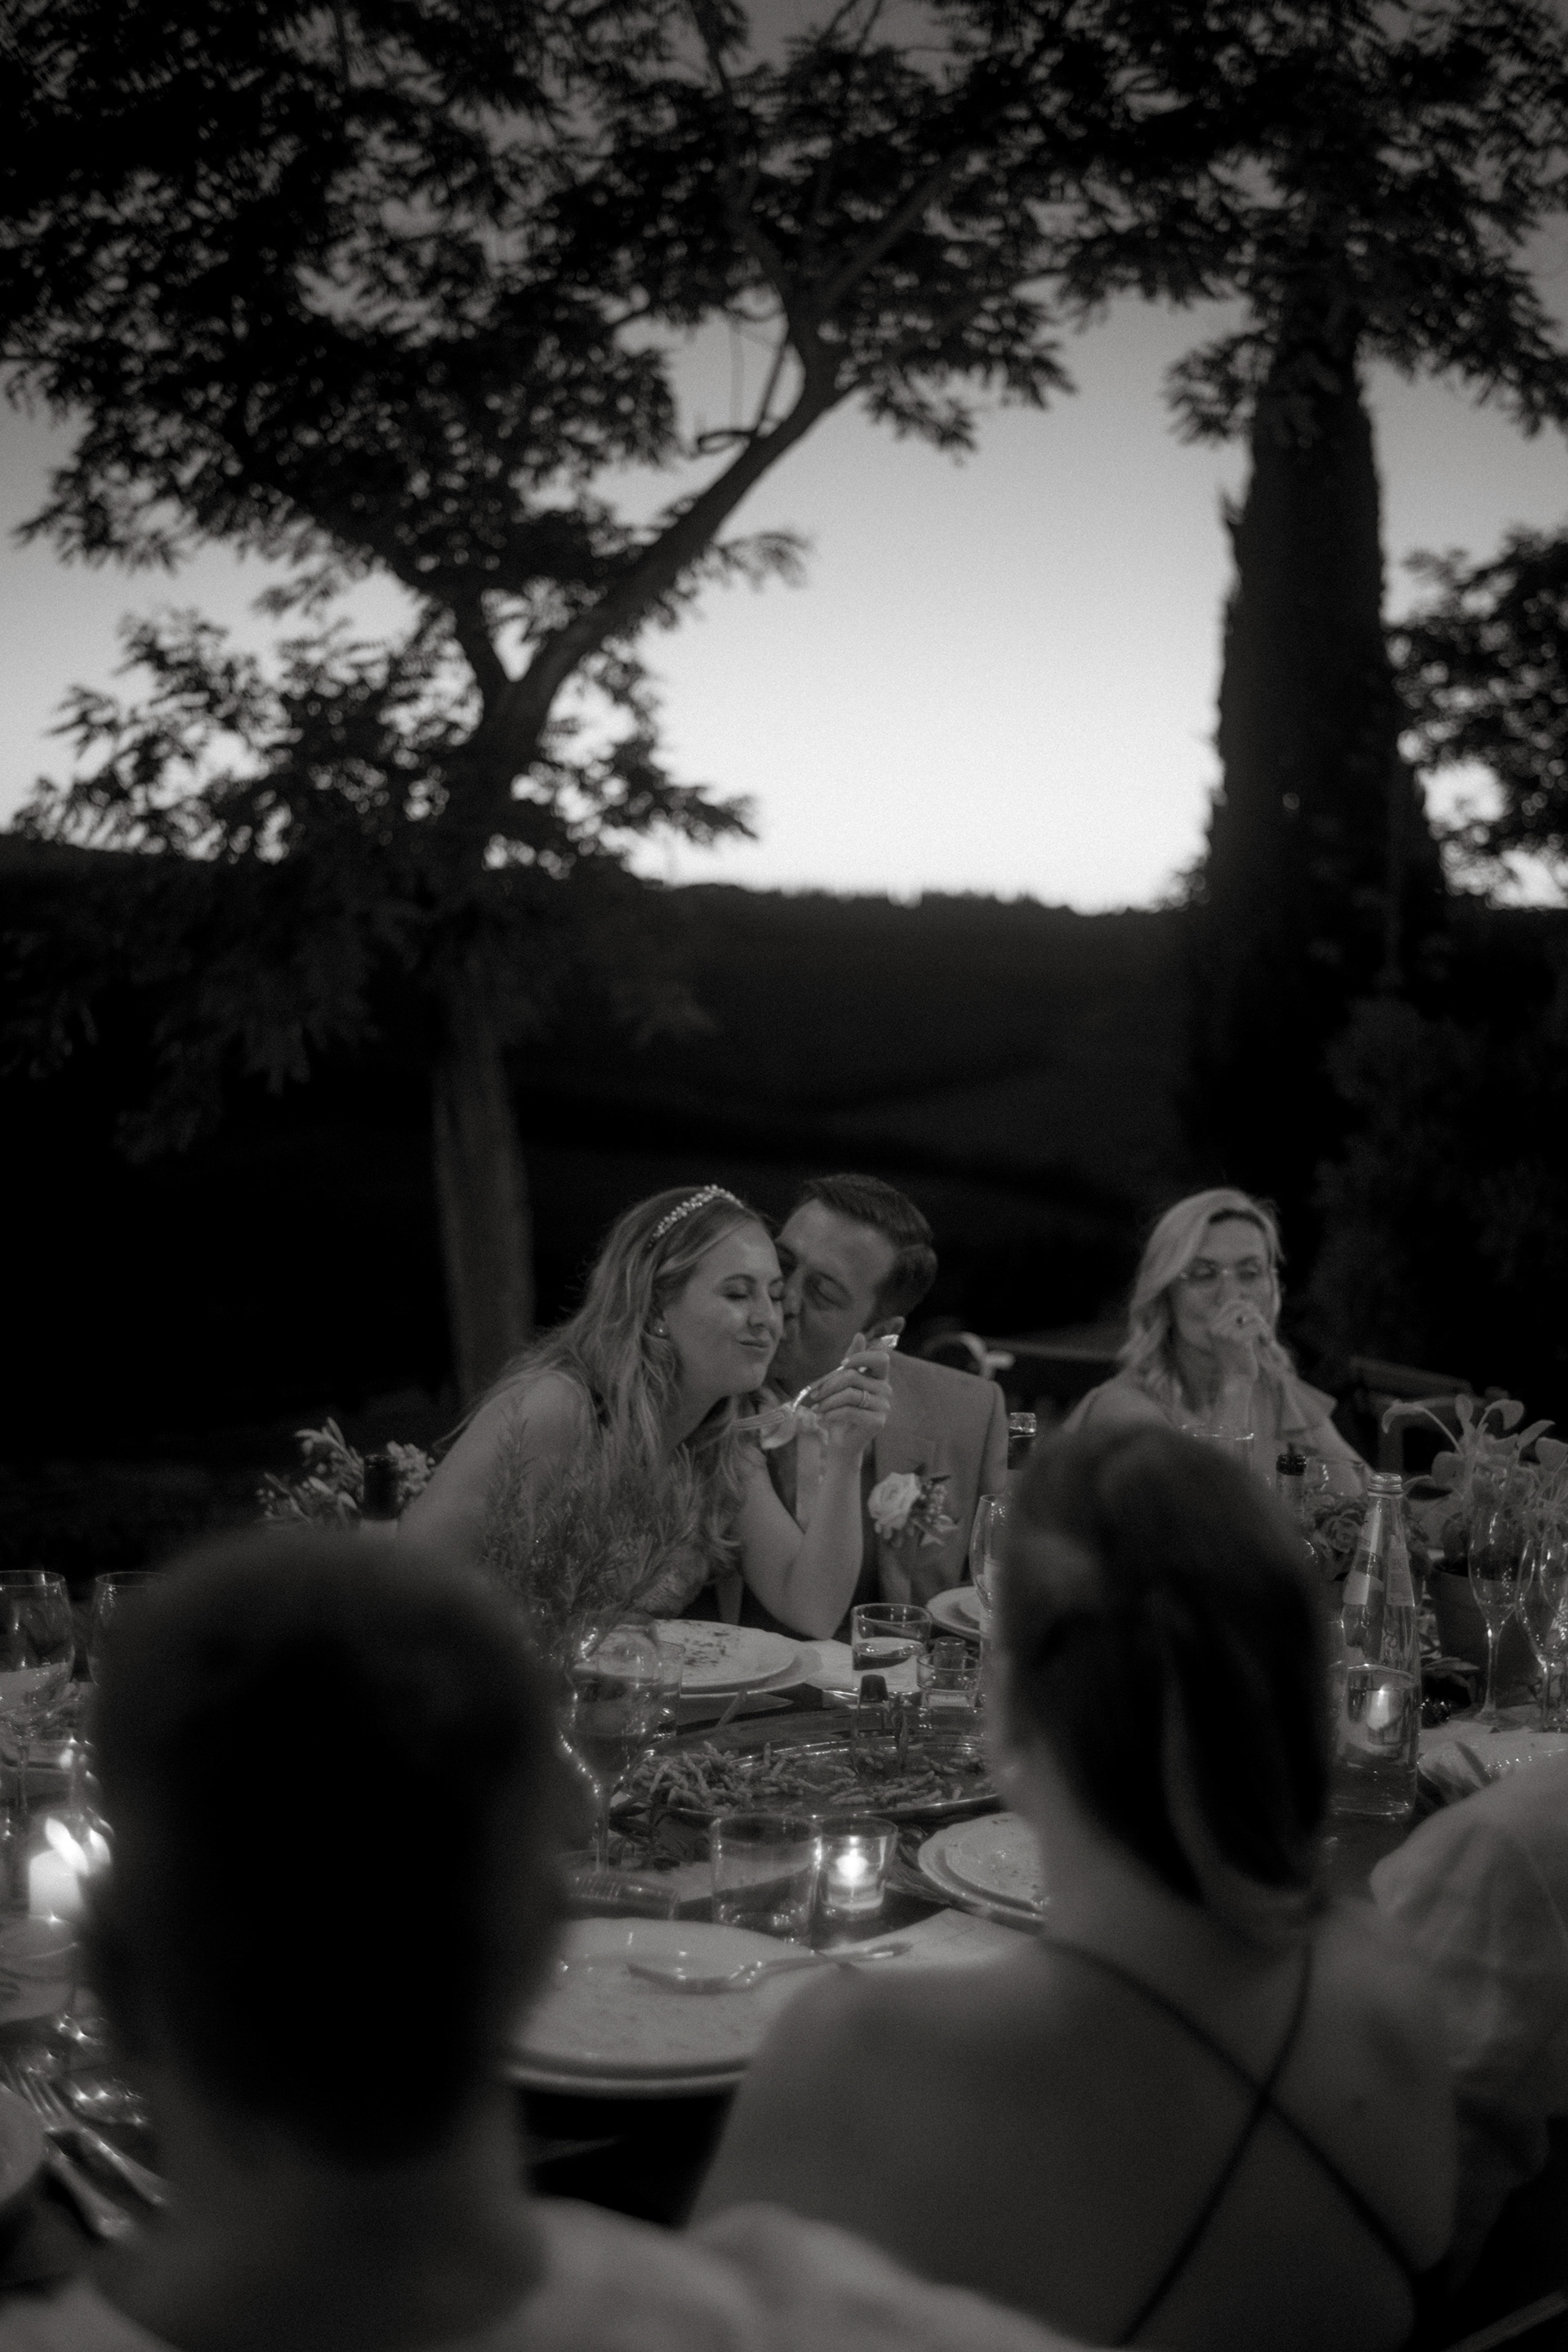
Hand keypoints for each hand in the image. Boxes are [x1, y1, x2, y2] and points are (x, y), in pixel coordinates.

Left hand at [811, 1335, 891, 1458]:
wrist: (842, 1442)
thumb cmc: (841, 1410)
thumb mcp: (843, 1384)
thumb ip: (852, 1361)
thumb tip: (860, 1335)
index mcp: (879, 1377)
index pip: (881, 1358)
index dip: (860, 1357)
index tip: (841, 1365)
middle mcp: (886, 1390)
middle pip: (854, 1376)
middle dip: (830, 1384)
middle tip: (815, 1394)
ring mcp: (884, 1407)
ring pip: (850, 1394)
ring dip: (827, 1401)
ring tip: (816, 1408)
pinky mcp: (877, 1422)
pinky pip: (850, 1411)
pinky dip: (832, 1414)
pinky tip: (823, 1418)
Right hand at [1208, 1298, 1268, 1379]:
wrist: (1236, 1381)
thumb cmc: (1237, 1359)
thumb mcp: (1233, 1336)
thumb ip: (1238, 1320)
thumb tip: (1251, 1304)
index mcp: (1212, 1326)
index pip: (1232, 1303)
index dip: (1248, 1308)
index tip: (1256, 1322)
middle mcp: (1215, 1328)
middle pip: (1243, 1306)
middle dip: (1257, 1317)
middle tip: (1262, 1331)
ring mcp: (1224, 1333)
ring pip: (1252, 1316)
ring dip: (1264, 1326)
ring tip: (1265, 1338)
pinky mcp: (1237, 1340)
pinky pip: (1258, 1326)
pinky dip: (1266, 1334)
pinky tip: (1266, 1344)